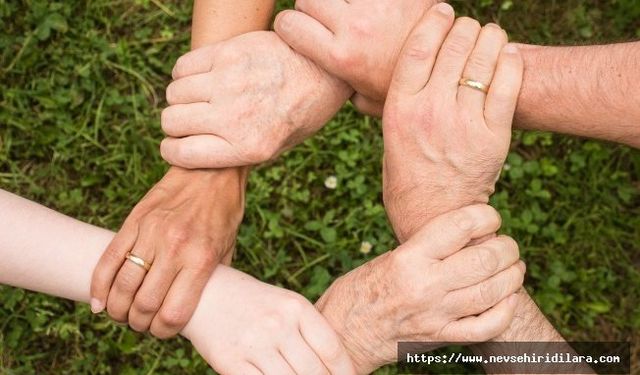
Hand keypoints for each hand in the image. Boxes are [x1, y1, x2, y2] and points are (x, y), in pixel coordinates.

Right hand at [90, 167, 245, 337]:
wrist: (211, 170)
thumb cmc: (223, 212)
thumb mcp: (227, 248)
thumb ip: (211, 278)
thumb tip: (196, 306)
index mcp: (201, 259)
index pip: (173, 313)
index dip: (163, 331)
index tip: (162, 331)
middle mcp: (175, 248)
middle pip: (144, 304)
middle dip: (139, 323)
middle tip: (141, 324)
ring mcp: (151, 233)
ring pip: (122, 285)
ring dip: (117, 309)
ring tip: (122, 314)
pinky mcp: (134, 221)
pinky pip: (108, 259)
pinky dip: (99, 286)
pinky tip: (99, 301)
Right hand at [160, 31, 352, 168]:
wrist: (324, 70)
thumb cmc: (300, 113)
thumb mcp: (276, 148)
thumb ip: (236, 154)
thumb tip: (195, 156)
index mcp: (248, 147)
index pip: (181, 154)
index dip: (173, 151)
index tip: (177, 145)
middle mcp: (235, 117)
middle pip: (172, 121)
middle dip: (176, 125)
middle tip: (192, 120)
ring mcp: (229, 82)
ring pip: (174, 93)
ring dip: (181, 98)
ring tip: (201, 98)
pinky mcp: (228, 53)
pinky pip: (183, 67)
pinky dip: (185, 74)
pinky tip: (203, 77)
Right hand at [183, 265, 355, 374]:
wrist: (205, 293)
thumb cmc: (254, 302)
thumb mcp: (285, 304)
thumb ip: (309, 330)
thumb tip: (336, 366)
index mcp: (296, 307)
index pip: (332, 349)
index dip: (345, 372)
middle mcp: (277, 324)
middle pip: (314, 371)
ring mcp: (254, 344)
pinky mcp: (231, 362)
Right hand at [274, 0, 441, 115]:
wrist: (453, 69)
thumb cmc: (405, 86)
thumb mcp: (367, 100)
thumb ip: (341, 90)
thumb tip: (323, 88)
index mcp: (341, 57)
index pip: (288, 24)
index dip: (290, 26)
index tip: (300, 30)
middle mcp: (355, 27)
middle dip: (312, 8)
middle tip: (328, 19)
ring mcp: (378, 4)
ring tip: (353, 12)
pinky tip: (375, 8)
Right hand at [316, 205, 524, 373]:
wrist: (344, 333)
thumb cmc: (361, 289)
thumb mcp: (389, 257)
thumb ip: (427, 248)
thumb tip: (469, 235)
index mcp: (408, 258)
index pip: (460, 226)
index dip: (486, 216)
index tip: (490, 216)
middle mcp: (425, 285)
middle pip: (485, 259)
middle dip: (507, 247)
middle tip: (507, 244)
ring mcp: (436, 315)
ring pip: (493, 291)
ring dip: (512, 275)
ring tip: (513, 266)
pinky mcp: (441, 338)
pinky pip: (487, 326)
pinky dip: (506, 310)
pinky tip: (507, 298)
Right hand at [381, 6, 523, 240]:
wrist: (433, 216)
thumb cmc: (407, 175)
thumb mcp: (389, 136)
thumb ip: (392, 103)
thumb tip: (395, 70)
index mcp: (399, 109)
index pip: (418, 48)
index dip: (434, 21)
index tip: (443, 10)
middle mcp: (430, 111)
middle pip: (454, 47)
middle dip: (465, 27)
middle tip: (469, 26)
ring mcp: (463, 123)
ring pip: (483, 60)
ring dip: (490, 38)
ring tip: (490, 35)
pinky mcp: (493, 136)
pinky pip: (507, 85)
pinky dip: (511, 62)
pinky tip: (508, 54)